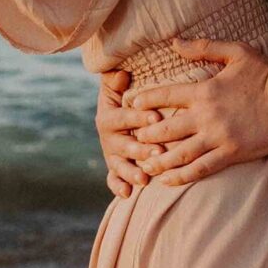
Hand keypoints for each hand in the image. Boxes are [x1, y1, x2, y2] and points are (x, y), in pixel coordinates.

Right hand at [96, 68, 154, 199]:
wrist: (122, 114)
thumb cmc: (127, 96)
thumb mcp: (119, 85)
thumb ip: (116, 80)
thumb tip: (120, 74)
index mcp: (109, 116)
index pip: (123, 117)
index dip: (139, 117)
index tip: (157, 117)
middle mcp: (108, 137)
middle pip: (122, 145)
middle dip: (140, 149)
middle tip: (158, 152)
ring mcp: (112, 155)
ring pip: (119, 165)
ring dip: (130, 172)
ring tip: (144, 178)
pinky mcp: (116, 169)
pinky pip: (113, 180)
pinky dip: (118, 187)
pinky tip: (128, 194)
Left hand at [122, 39, 267, 185]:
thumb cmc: (266, 74)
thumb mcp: (236, 52)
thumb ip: (204, 47)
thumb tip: (174, 43)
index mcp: (204, 90)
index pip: (165, 96)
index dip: (144, 100)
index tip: (129, 105)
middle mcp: (206, 116)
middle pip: (165, 129)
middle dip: (145, 136)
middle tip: (131, 140)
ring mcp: (218, 137)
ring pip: (179, 154)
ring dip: (157, 161)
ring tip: (142, 166)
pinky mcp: (231, 154)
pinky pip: (201, 169)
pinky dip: (181, 176)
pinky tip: (167, 181)